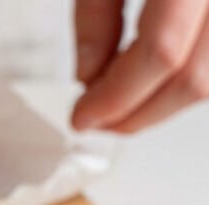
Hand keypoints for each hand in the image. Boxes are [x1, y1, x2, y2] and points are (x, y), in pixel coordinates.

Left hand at [72, 0, 208, 132]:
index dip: (116, 96)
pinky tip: (144, 78)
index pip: (161, 54)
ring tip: (115, 99)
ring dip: (158, 104)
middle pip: (192, 79)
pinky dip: (178, 82)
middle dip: (135, 113)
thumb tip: (88, 76)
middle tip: (95, 119)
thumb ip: (94, 16)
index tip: (82, 116)